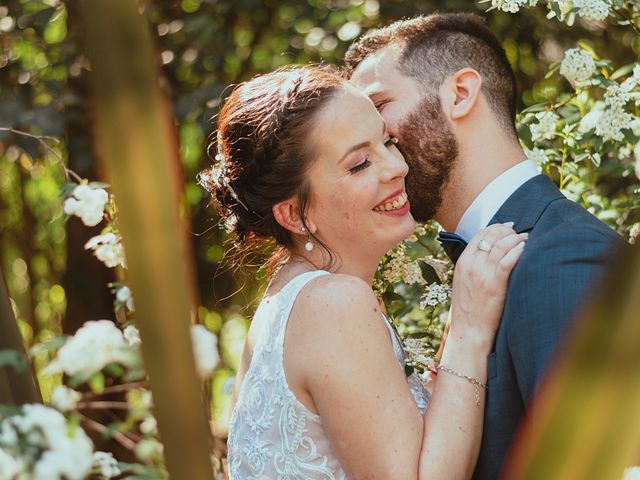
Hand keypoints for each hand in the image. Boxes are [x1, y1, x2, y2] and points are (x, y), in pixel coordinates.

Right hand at [449, 223, 526, 347]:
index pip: (479, 235)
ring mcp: (482, 274)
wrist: (469, 330)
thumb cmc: (468, 309)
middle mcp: (471, 265)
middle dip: (507, 231)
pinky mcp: (495, 284)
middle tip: (518, 233)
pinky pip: (507, 260)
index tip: (507, 227)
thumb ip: (472, 265)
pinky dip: (517, 251)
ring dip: (516, 239)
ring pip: (501, 246)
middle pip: (491, 236)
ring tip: (525, 239)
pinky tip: (524, 249)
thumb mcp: (463, 282)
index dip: (495, 228)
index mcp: (462, 262)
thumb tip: (488, 251)